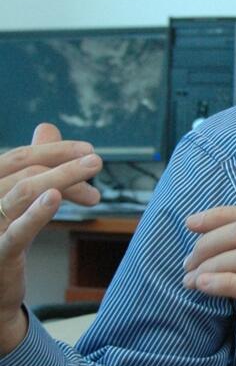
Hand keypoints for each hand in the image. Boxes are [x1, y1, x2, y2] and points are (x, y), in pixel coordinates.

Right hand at [0, 123, 102, 354]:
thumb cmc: (5, 238)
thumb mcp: (20, 197)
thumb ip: (32, 164)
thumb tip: (46, 127)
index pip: (20, 157)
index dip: (55, 150)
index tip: (88, 150)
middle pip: (26, 170)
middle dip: (66, 165)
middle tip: (97, 163)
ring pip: (24, 190)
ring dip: (63, 179)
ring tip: (92, 180)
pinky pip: (16, 231)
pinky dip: (36, 211)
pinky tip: (54, 197)